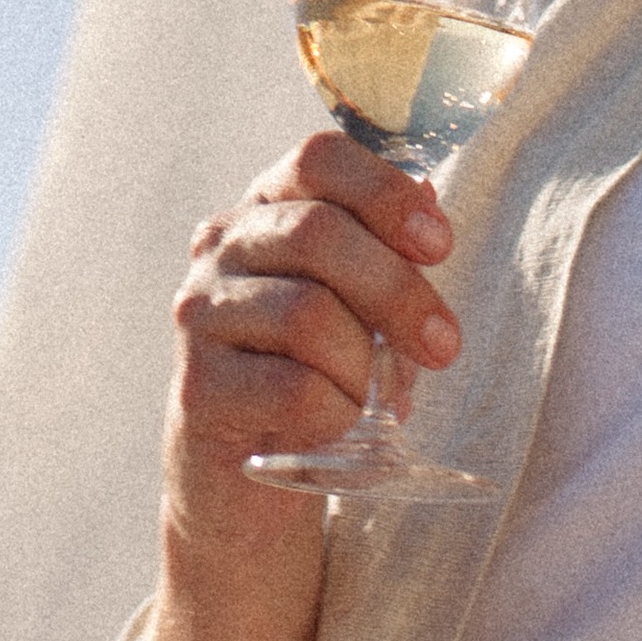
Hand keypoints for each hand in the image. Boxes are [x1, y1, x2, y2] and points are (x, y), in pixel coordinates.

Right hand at [168, 129, 460, 527]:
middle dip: (397, 290)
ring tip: (374, 398)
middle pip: (319, 233)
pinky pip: (294, 389)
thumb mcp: (359, 305)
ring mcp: (201, 314)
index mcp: (266, 207)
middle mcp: (221, 246)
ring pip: (309, 313)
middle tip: (444, 345)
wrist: (245, 481)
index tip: (439, 244)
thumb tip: (430, 200)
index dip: (385, 192)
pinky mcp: (198, 388)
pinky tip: (337, 425)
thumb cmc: (314, 373)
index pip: (318, 159)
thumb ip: (389, 252)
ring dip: (366, 364)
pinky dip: (339, 411)